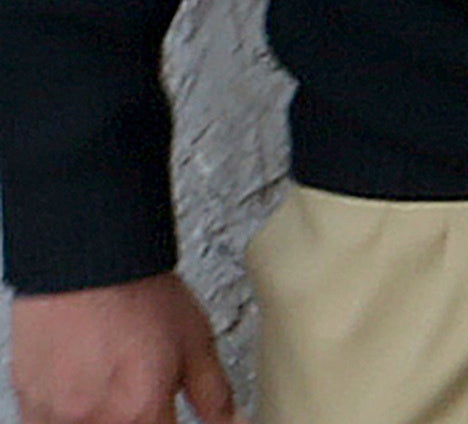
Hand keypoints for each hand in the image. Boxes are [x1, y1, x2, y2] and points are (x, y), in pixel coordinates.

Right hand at [11, 280, 233, 423]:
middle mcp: (96, 421)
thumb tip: (232, 423)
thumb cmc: (139, 296)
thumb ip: (213, 394)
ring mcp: (57, 416)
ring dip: (103, 416)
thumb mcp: (197, 342)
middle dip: (136, 419)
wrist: (86, 265)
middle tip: (137, 393)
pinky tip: (84, 391)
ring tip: (108, 385)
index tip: (166, 414)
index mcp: (141, 411)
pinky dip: (70, 415)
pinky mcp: (30, 404)